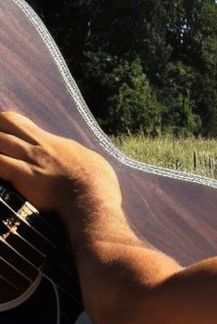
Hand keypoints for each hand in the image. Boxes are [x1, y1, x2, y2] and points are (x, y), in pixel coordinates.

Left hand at [0, 111, 120, 217]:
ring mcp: (29, 159)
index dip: (3, 125)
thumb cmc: (100, 186)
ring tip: (0, 158)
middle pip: (5, 122)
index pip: (19, 123)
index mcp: (53, 142)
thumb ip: (77, 160)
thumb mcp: (92, 164)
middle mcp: (38, 146)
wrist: (93, 201)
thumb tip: (81, 164)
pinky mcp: (22, 174)